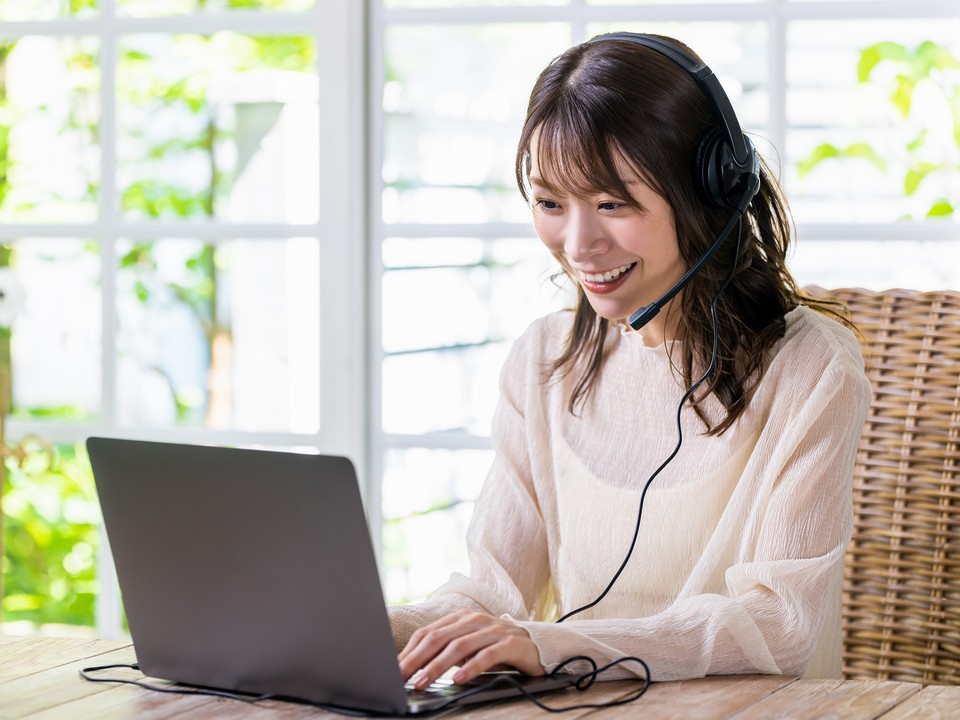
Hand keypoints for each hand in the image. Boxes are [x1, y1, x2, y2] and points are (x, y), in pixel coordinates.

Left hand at [398, 609, 544, 688]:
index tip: (394, 669)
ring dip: (438, 666)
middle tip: (401, 677)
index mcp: (460, 618)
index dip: (409, 651)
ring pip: (459, 647)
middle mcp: (474, 620)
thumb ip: (447, 651)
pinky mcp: (510, 644)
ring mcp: (493, 630)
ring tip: (423, 681)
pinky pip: (487, 656)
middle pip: (439, 638)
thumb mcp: (469, 646)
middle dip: (416, 659)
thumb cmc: (496, 647)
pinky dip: (471, 668)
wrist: (537, 644)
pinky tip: (458, 679)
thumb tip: (415, 669)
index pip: (428, 633)